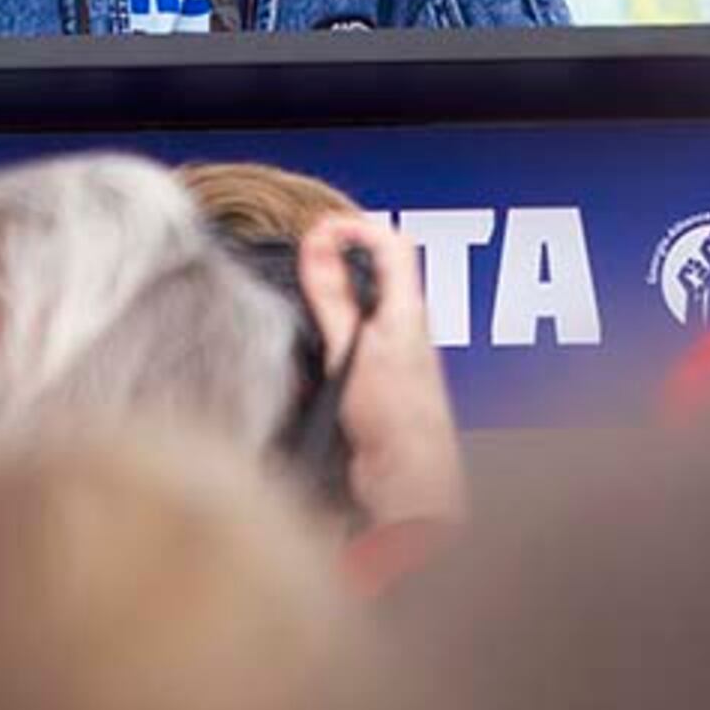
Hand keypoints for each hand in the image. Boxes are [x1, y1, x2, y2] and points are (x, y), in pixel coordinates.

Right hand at [298, 210, 466, 532]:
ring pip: (359, 307)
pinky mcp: (374, 383)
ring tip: (301, 299)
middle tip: (301, 260)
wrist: (409, 482)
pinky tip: (310, 350)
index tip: (315, 232)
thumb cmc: (398, 420)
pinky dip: (326, 337)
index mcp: (407, 308)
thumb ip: (335, 296)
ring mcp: (389, 355)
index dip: (354, 226)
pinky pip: (349, 344)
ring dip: (329, 300)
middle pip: (375, 270)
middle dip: (336, 259)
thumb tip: (320, 244)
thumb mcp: (356, 347)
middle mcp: (403, 327)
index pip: (391, 242)